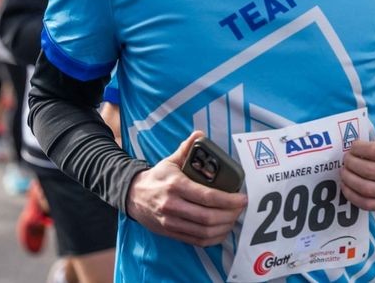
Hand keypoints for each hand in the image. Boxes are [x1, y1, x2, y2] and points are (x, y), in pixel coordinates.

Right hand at [125, 131, 247, 246]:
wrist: (132, 195)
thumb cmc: (156, 178)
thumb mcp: (169, 161)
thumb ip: (186, 149)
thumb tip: (199, 134)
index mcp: (175, 185)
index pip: (207, 196)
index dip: (229, 199)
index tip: (242, 198)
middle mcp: (172, 205)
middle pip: (208, 217)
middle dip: (230, 214)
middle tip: (241, 208)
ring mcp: (171, 221)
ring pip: (204, 231)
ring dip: (224, 227)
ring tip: (234, 218)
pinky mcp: (171, 232)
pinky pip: (196, 241)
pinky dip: (213, 238)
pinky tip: (222, 230)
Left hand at [341, 132, 374, 210]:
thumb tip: (356, 149)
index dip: (359, 148)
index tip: (353, 147)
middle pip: (369, 171)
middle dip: (351, 163)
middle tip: (346, 159)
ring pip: (366, 189)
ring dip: (349, 179)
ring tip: (344, 171)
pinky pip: (366, 204)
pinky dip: (351, 195)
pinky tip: (346, 186)